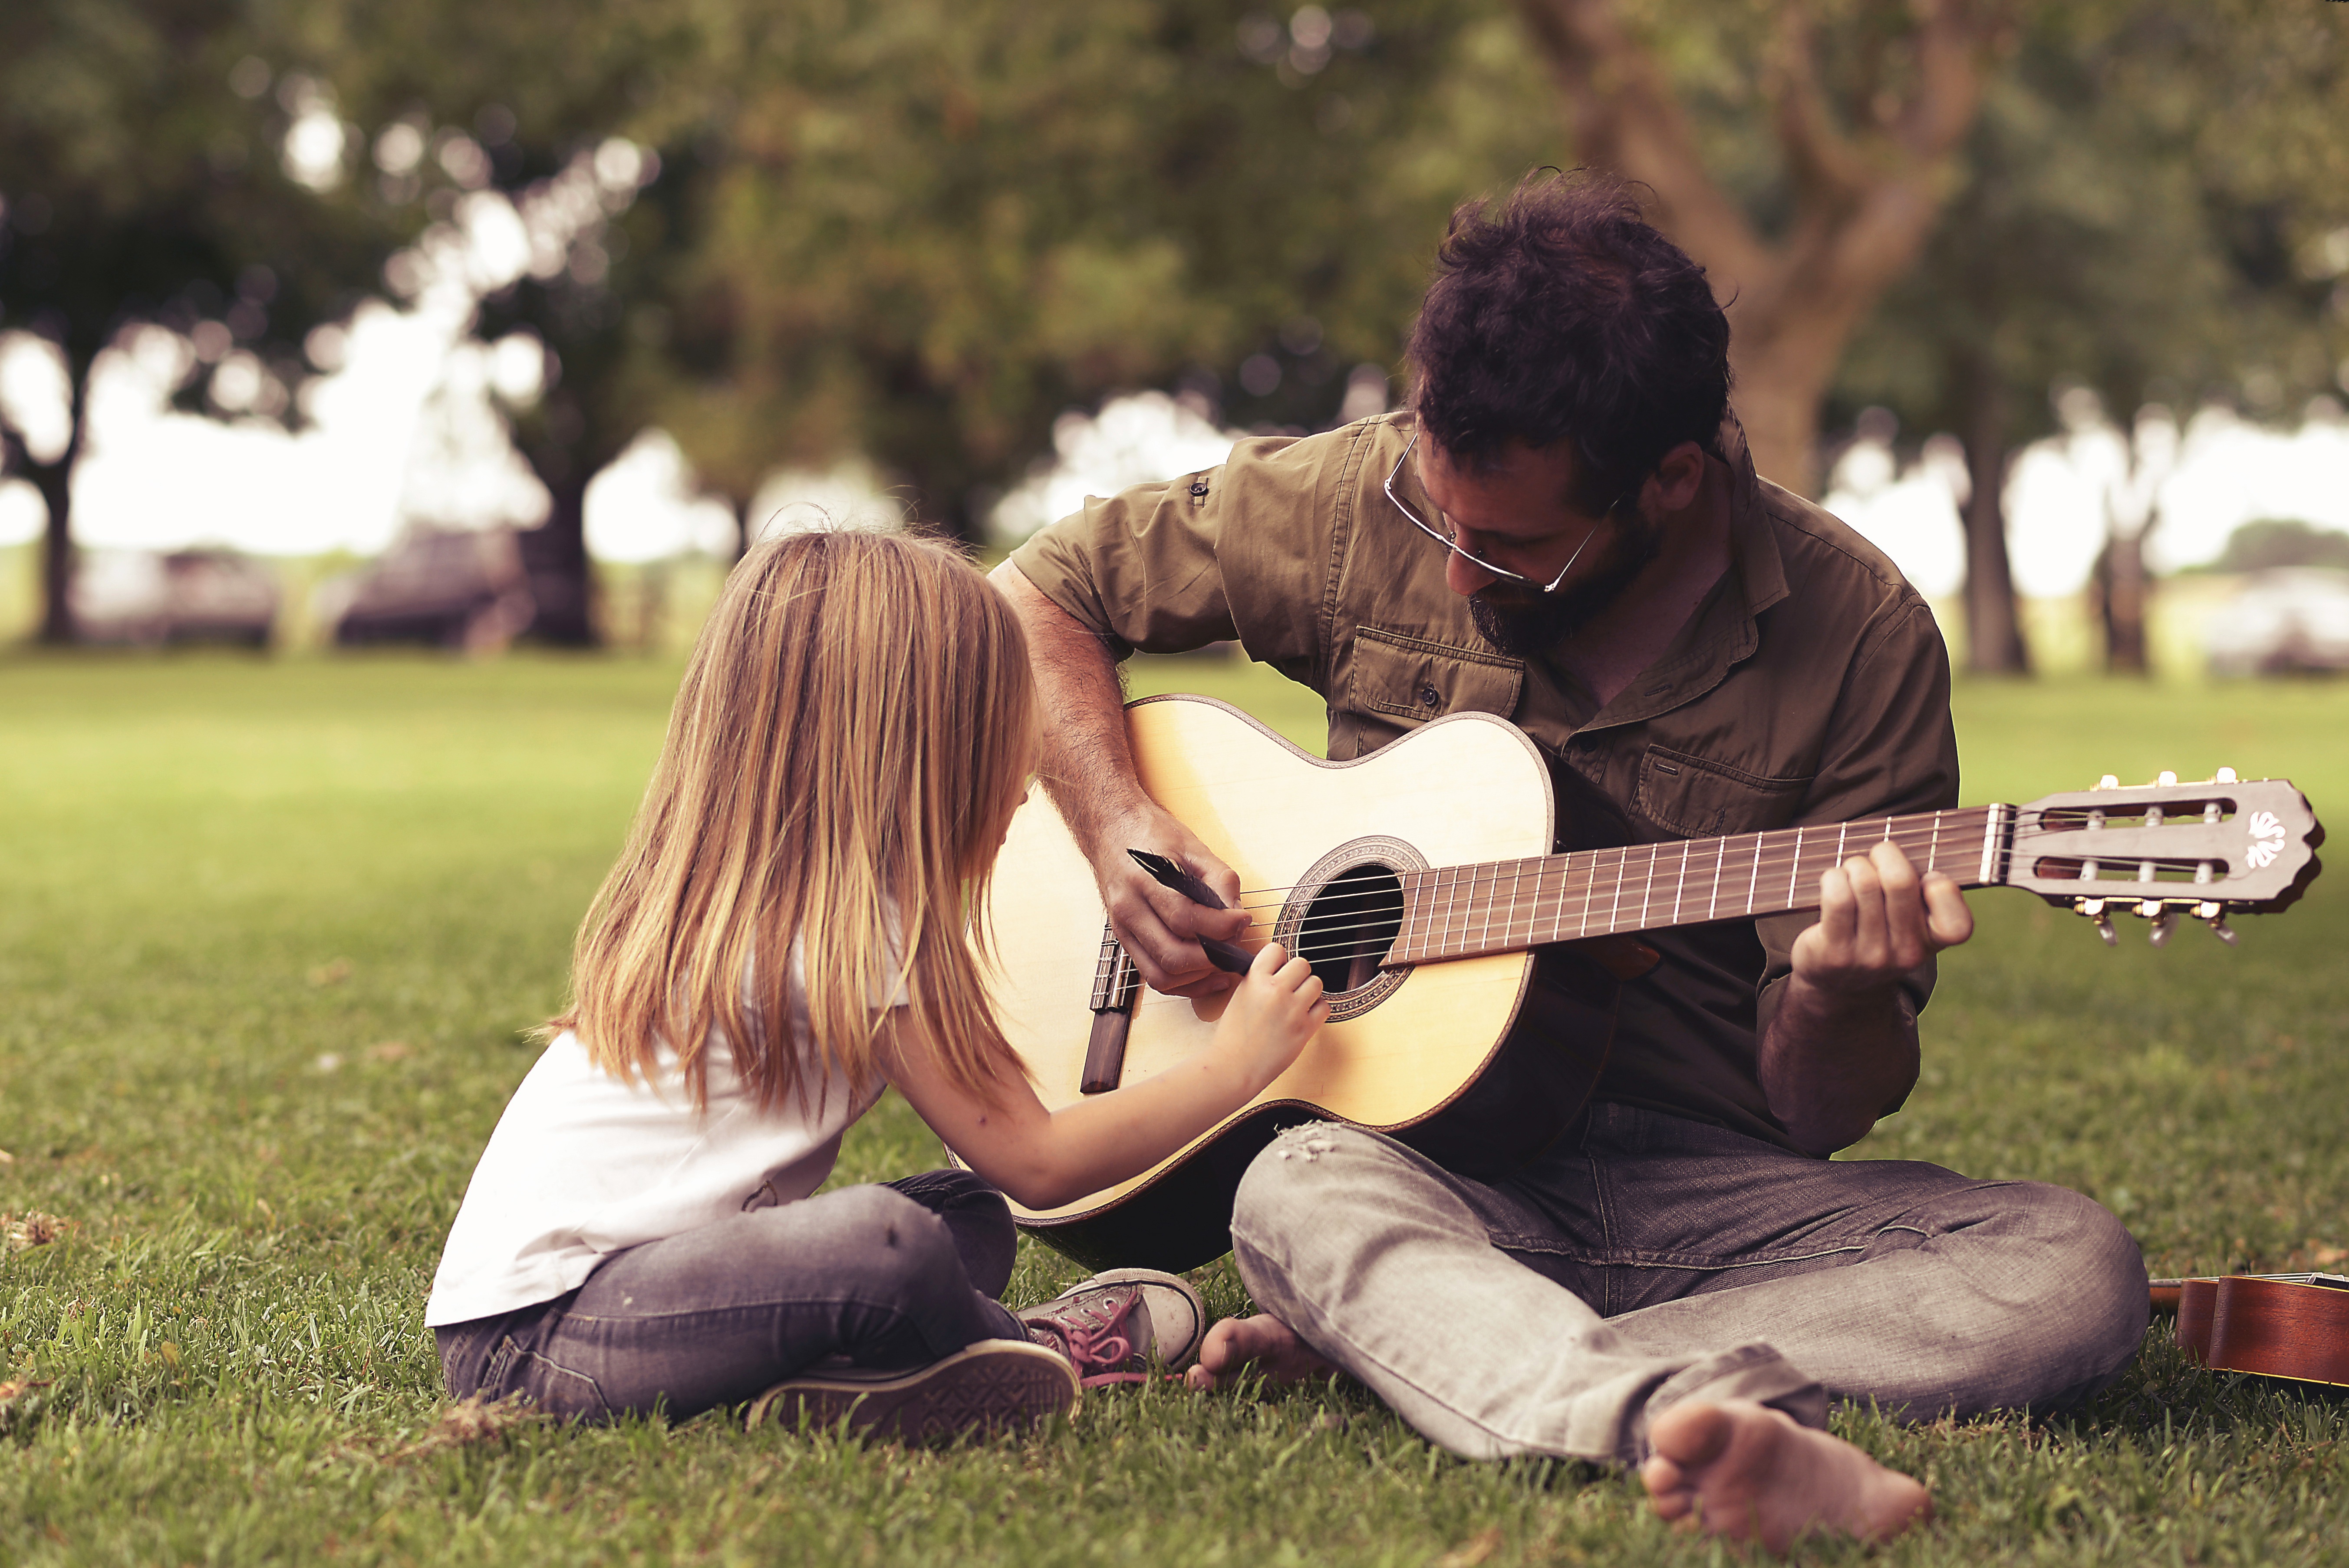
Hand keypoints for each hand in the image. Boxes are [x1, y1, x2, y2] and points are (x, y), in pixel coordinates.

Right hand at [1092, 804, 1251, 997]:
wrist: (1112, 830)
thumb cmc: (1153, 836)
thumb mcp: (1193, 847)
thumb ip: (1220, 880)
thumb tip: (1238, 917)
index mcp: (1144, 880)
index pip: (1184, 917)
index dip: (1221, 926)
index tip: (1243, 921)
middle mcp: (1129, 909)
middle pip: (1173, 954)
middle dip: (1213, 958)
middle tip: (1236, 947)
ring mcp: (1123, 930)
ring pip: (1162, 975)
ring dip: (1199, 976)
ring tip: (1224, 962)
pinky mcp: (1126, 942)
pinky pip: (1154, 976)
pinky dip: (1184, 983)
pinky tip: (1207, 975)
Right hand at [1212, 940, 1328, 1091]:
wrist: (1235, 1067)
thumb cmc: (1233, 1036)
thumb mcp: (1240, 996)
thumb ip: (1259, 979)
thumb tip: (1279, 968)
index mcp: (1254, 979)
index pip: (1277, 949)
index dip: (1278, 960)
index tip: (1277, 969)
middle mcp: (1275, 990)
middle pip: (1302, 963)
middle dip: (1297, 975)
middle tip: (1289, 988)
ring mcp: (1292, 1009)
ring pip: (1316, 982)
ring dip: (1309, 991)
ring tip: (1297, 1003)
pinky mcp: (1305, 1028)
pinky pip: (1324, 1006)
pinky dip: (1317, 1010)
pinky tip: (1304, 1016)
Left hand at [1790, 840, 1973, 1001]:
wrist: (1839, 984)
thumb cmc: (1879, 931)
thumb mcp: (1911, 921)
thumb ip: (1922, 891)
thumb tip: (1910, 847)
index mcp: (1934, 942)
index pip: (1958, 922)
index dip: (1941, 886)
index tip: (1924, 879)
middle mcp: (1907, 954)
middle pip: (1900, 881)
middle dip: (1884, 854)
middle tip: (1875, 857)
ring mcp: (1871, 956)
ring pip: (1864, 883)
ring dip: (1854, 865)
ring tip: (1850, 872)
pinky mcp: (1836, 952)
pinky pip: (1837, 898)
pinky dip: (1833, 877)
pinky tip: (1833, 881)